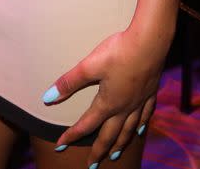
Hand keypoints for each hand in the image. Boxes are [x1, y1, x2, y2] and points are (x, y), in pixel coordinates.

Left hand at [44, 27, 167, 163]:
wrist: (149, 42)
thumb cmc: (119, 52)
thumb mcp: (90, 66)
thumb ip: (70, 82)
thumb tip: (48, 97)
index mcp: (108, 103)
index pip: (86, 124)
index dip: (71, 136)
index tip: (59, 147)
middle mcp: (125, 107)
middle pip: (110, 135)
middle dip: (99, 150)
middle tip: (92, 165)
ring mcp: (139, 101)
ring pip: (128, 130)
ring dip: (120, 144)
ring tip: (115, 155)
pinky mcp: (150, 92)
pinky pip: (145, 115)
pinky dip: (140, 126)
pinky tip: (139, 130)